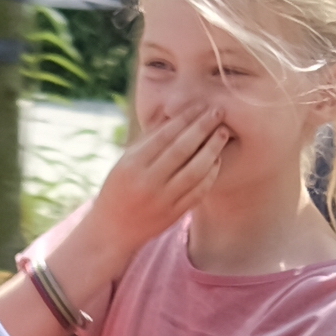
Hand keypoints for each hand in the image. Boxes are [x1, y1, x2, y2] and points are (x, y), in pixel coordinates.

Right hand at [50, 105, 237, 304]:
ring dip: (212, 150)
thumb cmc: (119, 189)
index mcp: (132, 165)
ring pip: (195, 171)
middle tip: (218, 112)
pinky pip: (198, 191)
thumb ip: (148, 141)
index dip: (185, 118)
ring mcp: (162, 200)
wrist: (113, 230)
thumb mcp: (125, 162)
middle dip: (203, 128)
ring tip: (222, 134)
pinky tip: (217, 160)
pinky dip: (210, 174)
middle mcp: (147, 182)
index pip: (164, 136)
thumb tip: (175, 115)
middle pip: (182, 150)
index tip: (200, 105)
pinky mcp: (174, 214)